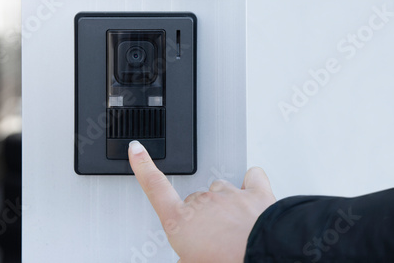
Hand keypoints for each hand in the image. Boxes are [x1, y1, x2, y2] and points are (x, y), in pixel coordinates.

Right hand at [128, 140, 275, 262]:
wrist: (265, 257)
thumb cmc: (228, 262)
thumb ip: (186, 258)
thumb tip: (186, 260)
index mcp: (180, 220)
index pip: (155, 187)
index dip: (143, 167)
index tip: (135, 149)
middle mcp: (202, 202)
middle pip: (193, 201)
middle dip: (201, 217)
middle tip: (213, 242)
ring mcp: (228, 194)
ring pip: (220, 191)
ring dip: (224, 206)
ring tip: (234, 230)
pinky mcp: (255, 192)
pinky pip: (251, 179)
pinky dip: (251, 186)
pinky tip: (252, 200)